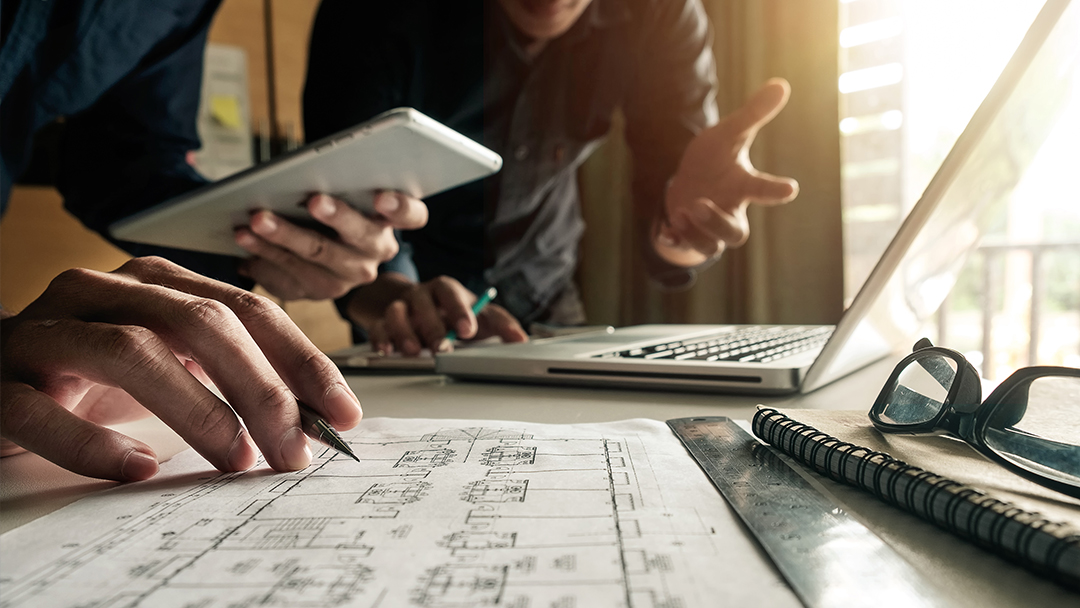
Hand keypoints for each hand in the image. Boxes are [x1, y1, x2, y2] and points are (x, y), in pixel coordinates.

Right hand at [0, 257, 362, 480]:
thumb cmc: (91, 374)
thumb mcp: (169, 363)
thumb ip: (230, 375)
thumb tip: (313, 419)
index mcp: (154, 282)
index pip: (247, 310)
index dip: (302, 360)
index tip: (343, 413)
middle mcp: (100, 292)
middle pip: (199, 323)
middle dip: (261, 388)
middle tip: (295, 451)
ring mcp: (44, 333)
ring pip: (130, 352)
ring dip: (197, 410)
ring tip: (238, 459)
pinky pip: (42, 411)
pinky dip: (93, 442)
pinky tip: (136, 468)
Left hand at [234, 191, 427, 299]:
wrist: (317, 246)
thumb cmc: (329, 200)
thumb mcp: (340, 187)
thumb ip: (338, 178)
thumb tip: (309, 168)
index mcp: (391, 221)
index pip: (412, 215)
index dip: (400, 207)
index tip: (381, 195)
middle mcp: (377, 252)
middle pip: (360, 237)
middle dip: (337, 218)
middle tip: (313, 200)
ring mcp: (348, 277)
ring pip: (319, 259)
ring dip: (285, 239)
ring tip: (256, 220)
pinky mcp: (317, 292)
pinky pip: (290, 279)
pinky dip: (264, 257)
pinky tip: (244, 243)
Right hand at [354, 275, 527, 355]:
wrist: (416, 307)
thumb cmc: (452, 313)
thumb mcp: (478, 315)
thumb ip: (500, 324)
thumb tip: (522, 339)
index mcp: (446, 290)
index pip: (451, 292)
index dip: (459, 310)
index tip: (467, 330)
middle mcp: (421, 295)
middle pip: (423, 302)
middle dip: (432, 326)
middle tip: (441, 346)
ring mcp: (399, 307)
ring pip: (396, 312)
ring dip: (404, 332)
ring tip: (413, 351)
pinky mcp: (381, 322)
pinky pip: (377, 327)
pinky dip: (381, 338)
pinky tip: (387, 350)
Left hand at [656, 78, 799, 266]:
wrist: (690, 180)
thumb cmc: (715, 159)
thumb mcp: (728, 134)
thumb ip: (753, 114)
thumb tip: (781, 83)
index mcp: (742, 187)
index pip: (762, 190)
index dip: (775, 189)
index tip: (790, 188)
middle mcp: (730, 211)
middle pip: (735, 234)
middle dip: (717, 223)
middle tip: (698, 206)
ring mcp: (709, 228)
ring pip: (711, 246)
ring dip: (695, 233)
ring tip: (681, 211)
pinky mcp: (689, 237)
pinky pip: (686, 249)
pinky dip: (675, 242)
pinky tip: (663, 234)